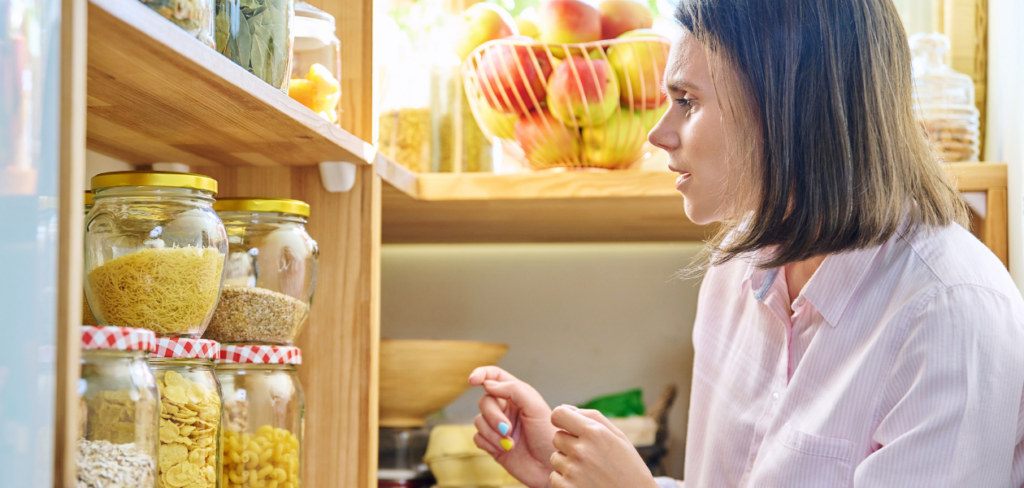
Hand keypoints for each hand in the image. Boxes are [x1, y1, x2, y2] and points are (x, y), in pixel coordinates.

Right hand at [470, 366, 558, 487]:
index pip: (495, 377)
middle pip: (485, 401)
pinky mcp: (492, 444)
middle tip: (508, 429)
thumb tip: (488, 384)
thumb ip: (513, 390)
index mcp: (517, 395)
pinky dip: (489, 443)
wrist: (549, 467)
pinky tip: (504, 449)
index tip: (472, 380)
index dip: (482, 374)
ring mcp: (498, 426)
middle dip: (493, 416)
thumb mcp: (535, 407)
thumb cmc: (548, 436)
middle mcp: (506, 408)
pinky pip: (477, 438)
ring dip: (492, 433)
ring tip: (510, 443)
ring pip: (478, 420)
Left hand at [549, 406, 658, 487]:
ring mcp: (572, 471)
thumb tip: (565, 407)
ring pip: (555, 458)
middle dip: (568, 444)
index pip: (558, 415)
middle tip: (588, 455)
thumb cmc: (629, 469)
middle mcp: (581, 450)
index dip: (561, 420)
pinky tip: (584, 484)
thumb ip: (592, 417)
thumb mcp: (619, 438)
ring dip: (567, 463)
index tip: (568, 427)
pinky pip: (555, 477)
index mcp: (594, 433)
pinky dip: (565, 481)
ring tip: (589, 472)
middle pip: (556, 437)